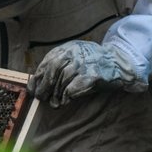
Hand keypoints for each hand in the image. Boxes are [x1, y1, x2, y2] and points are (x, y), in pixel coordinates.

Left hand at [27, 40, 147, 108]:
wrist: (118, 62)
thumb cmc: (93, 62)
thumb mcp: (75, 56)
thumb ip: (59, 64)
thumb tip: (39, 80)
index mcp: (68, 48)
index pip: (47, 62)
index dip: (38, 77)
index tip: (33, 88)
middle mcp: (74, 54)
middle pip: (52, 71)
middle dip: (44, 86)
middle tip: (41, 97)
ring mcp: (83, 64)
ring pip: (61, 81)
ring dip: (55, 94)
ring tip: (53, 103)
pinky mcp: (92, 76)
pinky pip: (73, 89)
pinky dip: (67, 97)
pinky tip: (65, 101)